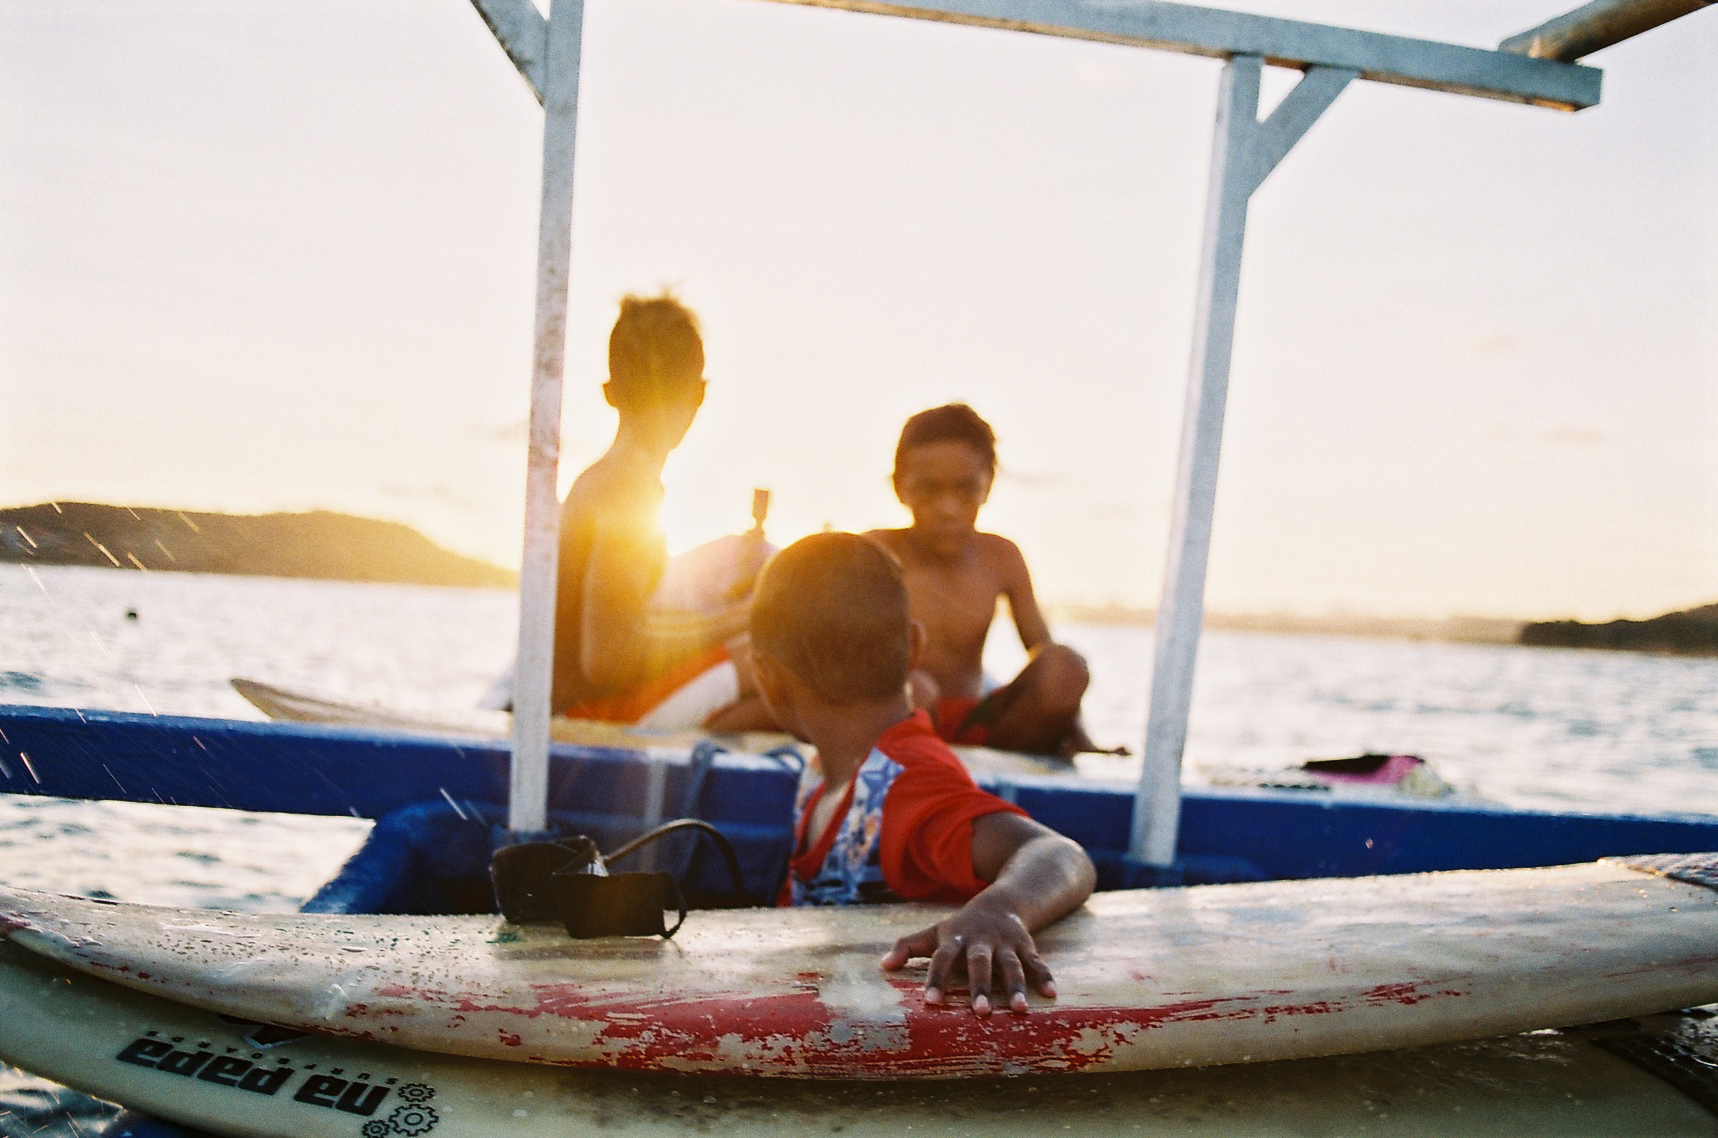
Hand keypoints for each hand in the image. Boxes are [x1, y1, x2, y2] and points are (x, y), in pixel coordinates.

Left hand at [880, 900, 1055, 1015]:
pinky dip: (1044, 976)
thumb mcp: (934, 933)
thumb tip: (882, 965)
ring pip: (1011, 964)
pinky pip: (1036, 961)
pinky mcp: (1026, 945)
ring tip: (1019, 1010)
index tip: (930, 1003)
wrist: (1000, 902)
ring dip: (1016, 986)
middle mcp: (980, 940)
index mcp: (955, 939)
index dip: (936, 979)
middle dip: (980, 986)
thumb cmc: (960, 928)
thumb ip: (909, 947)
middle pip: (979, 963)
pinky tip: (1051, 994)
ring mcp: (1005, 942)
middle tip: (980, 1012)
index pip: (941, 959)